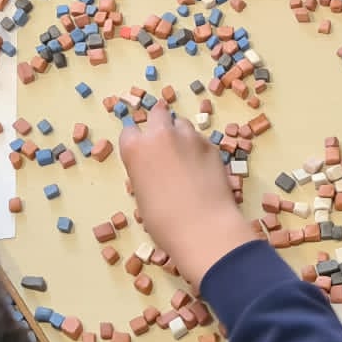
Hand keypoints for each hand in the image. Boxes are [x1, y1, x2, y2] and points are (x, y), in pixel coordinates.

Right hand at [118, 106, 256, 287]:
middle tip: (164, 144)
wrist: (202, 228)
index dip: (136, 142)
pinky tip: (202, 169)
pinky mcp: (211, 145)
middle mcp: (160, 134)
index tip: (142, 153)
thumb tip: (155, 169)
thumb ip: (145, 172)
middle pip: (158, 114)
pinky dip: (199, 149)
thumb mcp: (142, 194)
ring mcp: (189, 137)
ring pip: (182, 124)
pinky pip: (200, 140)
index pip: (130, 132)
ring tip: (185, 158)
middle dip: (160, 124)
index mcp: (135, 148)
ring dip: (181, 135)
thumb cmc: (163, 221)